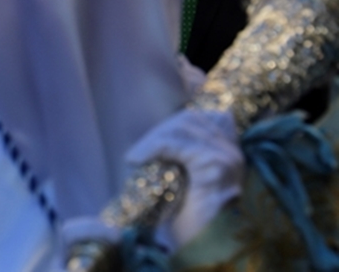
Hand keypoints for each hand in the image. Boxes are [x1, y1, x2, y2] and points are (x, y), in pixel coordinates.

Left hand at [124, 108, 242, 248]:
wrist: (210, 250)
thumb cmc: (196, 224)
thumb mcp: (185, 184)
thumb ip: (177, 161)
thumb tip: (150, 145)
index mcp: (230, 154)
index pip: (200, 120)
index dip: (172, 125)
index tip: (150, 142)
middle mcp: (233, 152)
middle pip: (189, 120)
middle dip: (159, 132)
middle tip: (138, 153)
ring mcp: (227, 156)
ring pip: (181, 129)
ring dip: (152, 141)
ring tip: (135, 158)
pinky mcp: (214, 164)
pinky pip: (175, 145)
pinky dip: (152, 149)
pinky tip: (137, 159)